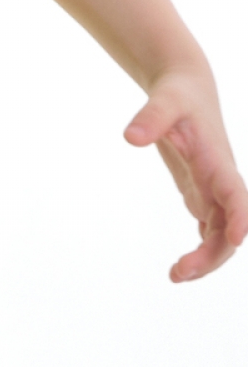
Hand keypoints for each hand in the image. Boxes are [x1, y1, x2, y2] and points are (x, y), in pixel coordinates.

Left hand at [124, 68, 247, 280]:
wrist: (187, 90)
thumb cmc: (178, 94)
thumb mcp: (165, 99)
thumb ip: (150, 116)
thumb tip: (130, 138)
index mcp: (218, 161)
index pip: (236, 194)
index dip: (240, 216)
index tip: (235, 239)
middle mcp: (221, 181)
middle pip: (228, 227)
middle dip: (212, 254)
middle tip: (178, 272)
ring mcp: (214, 191)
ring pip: (219, 235)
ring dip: (206, 259)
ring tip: (175, 276)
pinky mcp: (203, 195)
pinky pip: (209, 230)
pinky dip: (201, 251)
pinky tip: (182, 269)